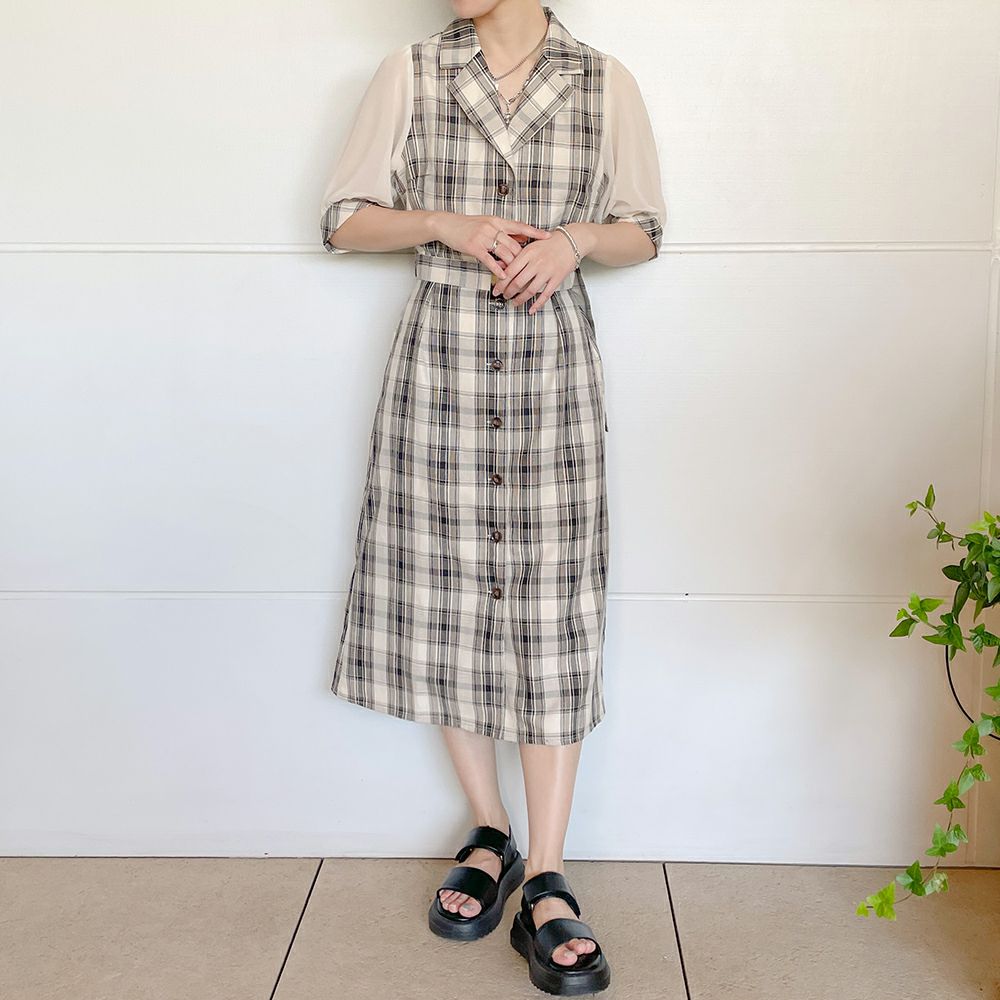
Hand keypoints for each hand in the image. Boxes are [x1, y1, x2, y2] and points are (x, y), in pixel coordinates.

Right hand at [430, 213, 551, 281]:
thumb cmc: (467, 225)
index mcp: (498, 221)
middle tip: (533, 267)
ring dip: (512, 265)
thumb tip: (523, 236)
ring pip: (504, 252)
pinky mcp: (474, 247)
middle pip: (514, 244)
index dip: (535, 232)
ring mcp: (483, 237)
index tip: (548, 236)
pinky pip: (490, 259)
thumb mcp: (488, 223)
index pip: (521, 226)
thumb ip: (505, 230)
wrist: (446, 224)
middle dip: (523, 257)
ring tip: (519, 275)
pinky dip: (498, 268)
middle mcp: (492, 227)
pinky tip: (504, 276)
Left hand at [491, 226, 578, 313]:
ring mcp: (547, 272)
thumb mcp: (530, 245)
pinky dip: (537, 304)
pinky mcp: (556, 279)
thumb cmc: (549, 243)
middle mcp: (537, 263)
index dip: (501, 283)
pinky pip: (545, 295)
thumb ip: (516, 256)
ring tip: (514, 302)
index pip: (510, 271)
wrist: (570, 241)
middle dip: (508, 293)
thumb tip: (500, 266)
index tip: (496, 290)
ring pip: (529, 291)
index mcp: (528, 253)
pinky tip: (531, 309)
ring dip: (520, 299)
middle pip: (517, 283)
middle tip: (504, 296)